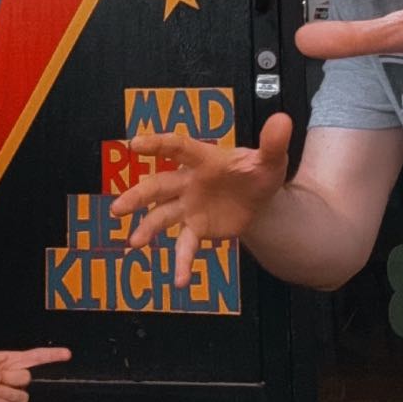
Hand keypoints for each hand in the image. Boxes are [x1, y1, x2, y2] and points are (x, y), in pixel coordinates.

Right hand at [116, 116, 293, 285]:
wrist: (260, 200)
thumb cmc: (257, 172)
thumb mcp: (270, 159)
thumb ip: (273, 143)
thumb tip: (283, 120)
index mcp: (203, 159)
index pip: (178, 148)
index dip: (157, 145)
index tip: (134, 144)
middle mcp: (188, 182)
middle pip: (158, 186)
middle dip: (137, 196)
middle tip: (118, 208)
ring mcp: (188, 206)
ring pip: (161, 215)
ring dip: (147, 228)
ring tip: (134, 243)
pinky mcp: (195, 228)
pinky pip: (185, 245)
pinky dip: (182, 263)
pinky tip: (180, 281)